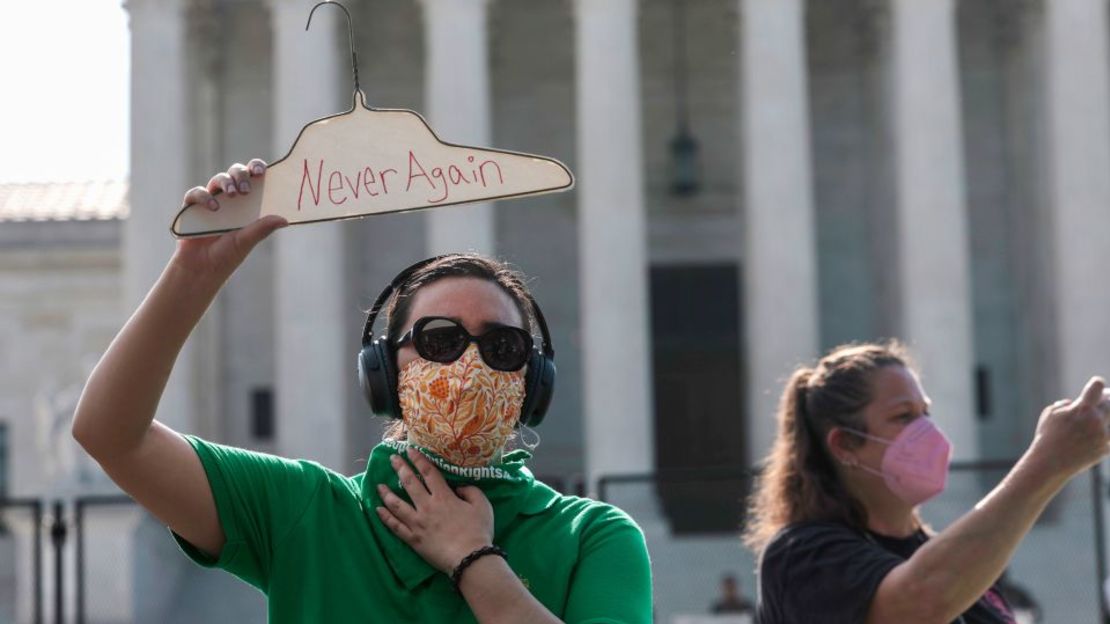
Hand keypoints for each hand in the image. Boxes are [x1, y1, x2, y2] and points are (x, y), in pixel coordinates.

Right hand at [172, 159, 286, 285]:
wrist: (201, 269)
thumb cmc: (226, 255)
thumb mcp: (247, 241)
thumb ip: (262, 228)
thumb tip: (285, 220)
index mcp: (247, 203)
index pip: (253, 178)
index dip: (256, 168)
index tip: (261, 172)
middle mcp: (230, 199)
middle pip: (236, 173)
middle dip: (241, 175)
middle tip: (246, 190)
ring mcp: (211, 201)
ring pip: (218, 179)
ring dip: (226, 182)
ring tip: (233, 194)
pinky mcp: (193, 208)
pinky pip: (196, 193)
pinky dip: (204, 196)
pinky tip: (214, 208)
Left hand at [376, 448, 493, 573]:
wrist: (470, 559)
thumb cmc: (478, 531)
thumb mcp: (482, 505)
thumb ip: (471, 491)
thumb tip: (458, 487)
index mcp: (444, 496)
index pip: (428, 472)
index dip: (418, 459)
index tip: (409, 450)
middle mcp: (427, 506)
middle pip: (409, 483)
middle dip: (400, 469)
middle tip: (392, 459)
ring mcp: (417, 523)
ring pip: (397, 504)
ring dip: (386, 493)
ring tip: (379, 485)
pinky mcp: (413, 539)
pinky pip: (395, 526)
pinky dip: (385, 517)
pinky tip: (378, 510)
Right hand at [1028, 377, 1109, 476]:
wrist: (1050, 463)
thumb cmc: (1047, 436)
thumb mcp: (1050, 414)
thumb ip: (1066, 405)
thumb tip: (1074, 403)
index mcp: (1082, 409)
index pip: (1098, 386)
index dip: (1097, 384)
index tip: (1096, 387)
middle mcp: (1096, 421)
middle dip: (1107, 399)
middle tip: (1104, 399)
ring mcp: (1103, 435)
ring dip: (1103, 419)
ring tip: (1092, 421)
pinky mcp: (1105, 448)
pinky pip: (1108, 437)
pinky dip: (1101, 436)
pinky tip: (1090, 439)